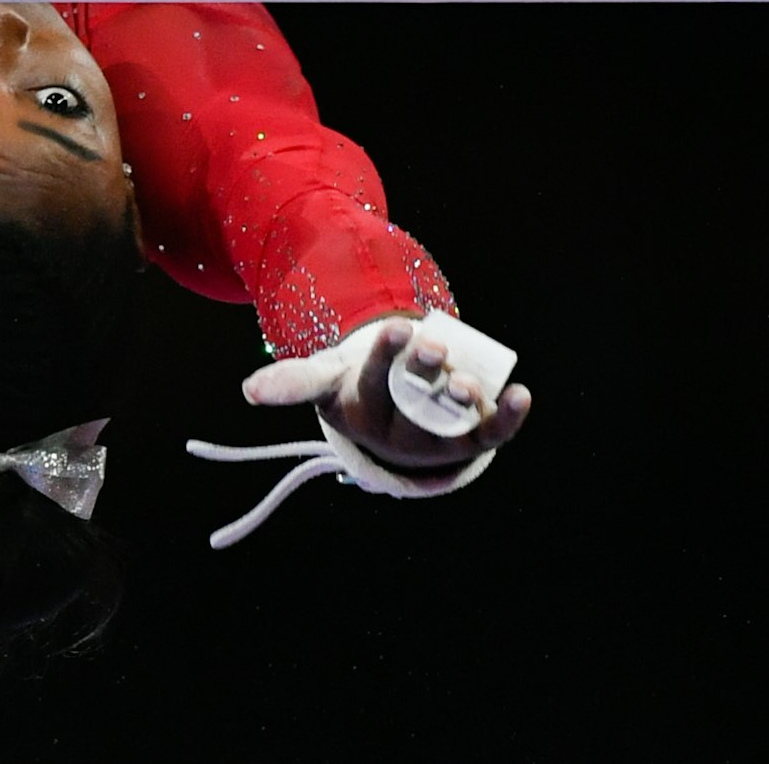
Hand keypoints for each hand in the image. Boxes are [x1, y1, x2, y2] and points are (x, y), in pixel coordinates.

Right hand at [241, 316, 530, 469]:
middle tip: (430, 340)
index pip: (370, 386)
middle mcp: (397, 433)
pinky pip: (490, 435)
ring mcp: (436, 439)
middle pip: (412, 399)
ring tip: (466, 379)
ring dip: (463, 397)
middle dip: (422, 368)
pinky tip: (521, 396)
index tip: (398, 326)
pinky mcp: (469, 442)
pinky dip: (507, 417)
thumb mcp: (326, 382)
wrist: (392, 424)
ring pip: (450, 419)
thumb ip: (292, 381)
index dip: (385, 359)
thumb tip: (247, 392)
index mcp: (360, 414)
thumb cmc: (355, 390)